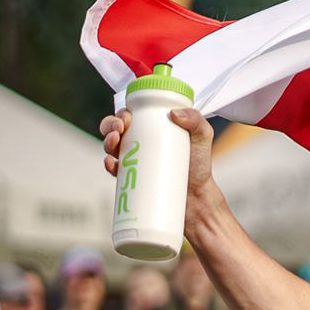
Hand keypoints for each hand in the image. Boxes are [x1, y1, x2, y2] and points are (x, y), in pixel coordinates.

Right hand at [101, 104, 218, 229]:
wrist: (196, 195)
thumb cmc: (199, 163)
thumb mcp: (202, 137)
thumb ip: (196, 120)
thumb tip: (174, 114)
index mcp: (151, 127)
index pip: (130, 115)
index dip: (123, 113)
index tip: (127, 118)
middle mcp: (138, 141)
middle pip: (114, 128)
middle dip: (110, 125)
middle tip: (120, 129)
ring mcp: (133, 159)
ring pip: (110, 146)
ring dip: (107, 141)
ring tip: (115, 142)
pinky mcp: (130, 177)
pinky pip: (113, 170)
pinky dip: (109, 165)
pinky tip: (112, 163)